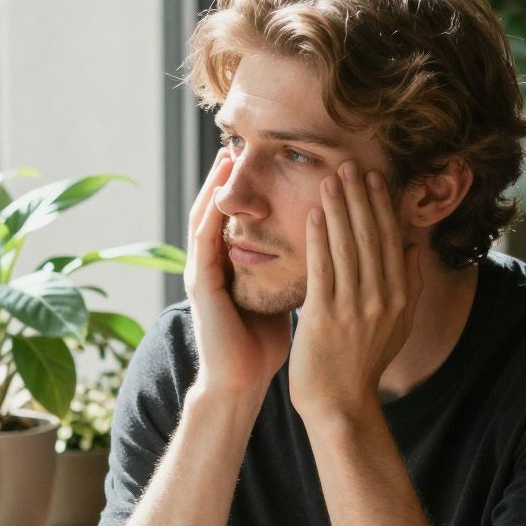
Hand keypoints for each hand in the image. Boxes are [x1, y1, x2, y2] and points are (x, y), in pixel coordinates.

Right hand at [184, 152, 290, 399]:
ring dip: (213, 188)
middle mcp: (212, 264)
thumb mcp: (281, 295)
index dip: (248, 188)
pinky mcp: (201, 287)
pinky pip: (203, 245)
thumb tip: (324, 250)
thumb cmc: (262, 345)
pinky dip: (211, 218)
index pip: (238, 217)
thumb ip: (292, 271)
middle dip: (225, 178)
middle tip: (237, 143)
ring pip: (204, 219)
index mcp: (230, 266)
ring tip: (224, 157)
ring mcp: (202, 274)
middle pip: (217, 210)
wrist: (241, 382)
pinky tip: (220, 198)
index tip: (263, 159)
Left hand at [288, 162, 422, 427]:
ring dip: (338, 209)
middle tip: (350, 164)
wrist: (340, 403)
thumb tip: (412, 247)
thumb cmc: (362, 363)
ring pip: (347, 247)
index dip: (381, 206)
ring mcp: (354, 307)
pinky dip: (318, 239)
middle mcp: (381, 298)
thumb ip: (409, 285)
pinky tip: (312, 215)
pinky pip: (323, 269)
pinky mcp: (325, 317)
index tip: (373, 177)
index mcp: (399, 297)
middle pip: (371, 237)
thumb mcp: (398, 325)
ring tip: (330, 179)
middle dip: (360, 197)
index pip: (390, 240)